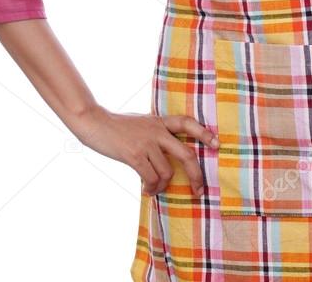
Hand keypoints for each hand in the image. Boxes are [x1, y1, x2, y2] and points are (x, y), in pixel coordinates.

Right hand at [71, 104, 219, 197]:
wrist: (95, 123)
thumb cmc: (118, 126)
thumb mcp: (142, 123)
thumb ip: (155, 133)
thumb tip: (166, 155)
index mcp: (160, 121)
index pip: (187, 123)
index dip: (204, 133)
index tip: (217, 144)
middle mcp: (157, 130)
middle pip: (186, 154)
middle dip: (196, 175)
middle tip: (199, 190)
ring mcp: (146, 142)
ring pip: (167, 172)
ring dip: (163, 186)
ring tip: (155, 188)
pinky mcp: (134, 155)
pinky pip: (151, 178)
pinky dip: (151, 188)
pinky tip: (147, 190)